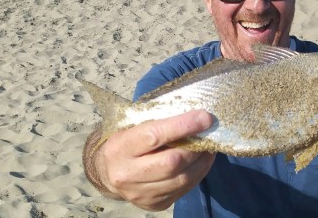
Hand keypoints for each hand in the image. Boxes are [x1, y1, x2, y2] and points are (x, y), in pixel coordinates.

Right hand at [84, 110, 215, 210]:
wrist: (108, 172)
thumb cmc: (126, 140)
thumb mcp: (132, 125)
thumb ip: (158, 121)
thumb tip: (194, 114)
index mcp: (120, 148)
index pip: (154, 136)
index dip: (183, 126)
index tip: (204, 117)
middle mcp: (127, 174)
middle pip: (171, 162)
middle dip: (195, 146)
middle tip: (209, 133)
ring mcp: (140, 193)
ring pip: (182, 178)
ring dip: (201, 161)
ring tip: (209, 146)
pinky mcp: (154, 204)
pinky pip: (184, 189)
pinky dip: (199, 173)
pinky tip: (202, 160)